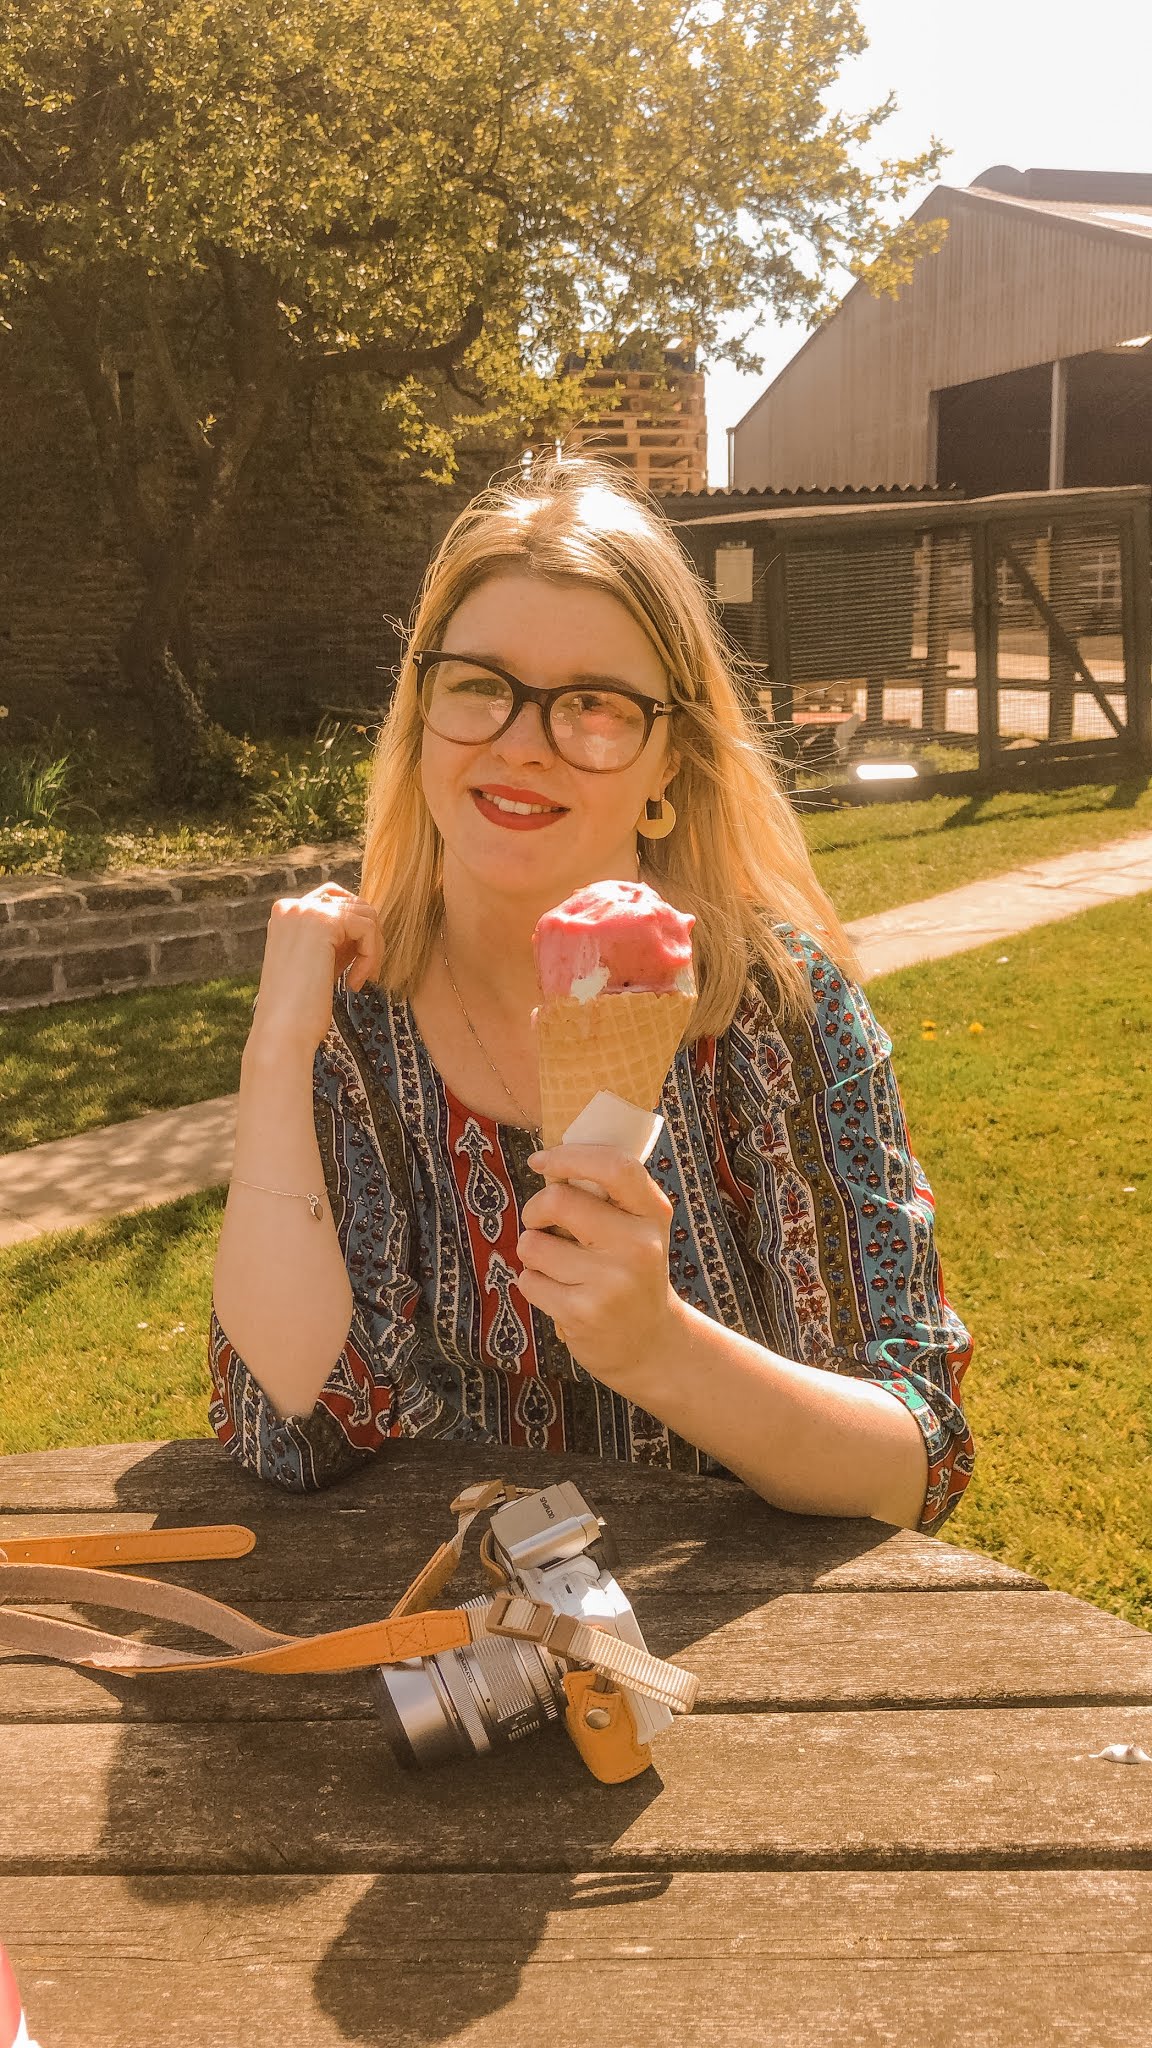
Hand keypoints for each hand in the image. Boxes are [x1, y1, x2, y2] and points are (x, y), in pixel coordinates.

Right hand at [250, 882, 383, 1055]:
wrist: (282, 1032)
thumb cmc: (301, 1006)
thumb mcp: (318, 961)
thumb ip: (336, 938)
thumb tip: (369, 921)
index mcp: (285, 914)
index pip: (334, 899)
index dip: (354, 931)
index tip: (355, 965)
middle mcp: (291, 906)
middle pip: (353, 903)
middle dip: (368, 938)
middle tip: (366, 972)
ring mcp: (305, 911)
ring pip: (365, 914)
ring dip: (373, 949)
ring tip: (361, 979)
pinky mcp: (323, 922)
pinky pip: (368, 928)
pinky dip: (371, 956)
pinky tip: (355, 983)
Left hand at [515, 1145, 680, 1393]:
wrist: (651, 1344)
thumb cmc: (632, 1273)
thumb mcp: (638, 1229)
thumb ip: (608, 1196)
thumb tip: (551, 1161)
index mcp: (653, 1214)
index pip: (616, 1167)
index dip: (570, 1156)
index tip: (541, 1160)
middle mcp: (639, 1246)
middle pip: (558, 1200)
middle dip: (534, 1209)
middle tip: (539, 1222)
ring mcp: (611, 1282)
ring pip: (533, 1244)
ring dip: (532, 1251)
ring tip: (556, 1266)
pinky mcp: (582, 1313)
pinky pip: (528, 1280)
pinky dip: (533, 1283)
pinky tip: (559, 1294)